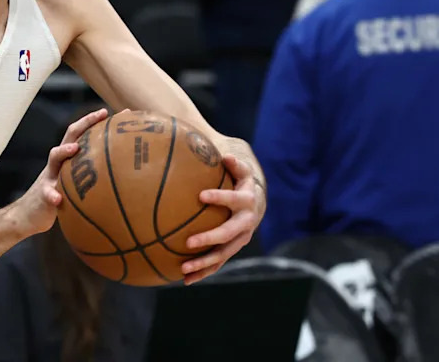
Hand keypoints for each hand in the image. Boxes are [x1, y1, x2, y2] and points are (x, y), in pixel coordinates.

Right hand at [8, 108, 109, 237]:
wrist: (27, 215)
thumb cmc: (58, 199)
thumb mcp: (73, 185)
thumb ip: (89, 178)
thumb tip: (119, 177)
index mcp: (68, 160)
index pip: (81, 134)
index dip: (93, 121)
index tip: (109, 112)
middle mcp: (58, 163)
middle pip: (70, 137)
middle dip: (85, 123)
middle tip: (101, 114)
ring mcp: (49, 177)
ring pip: (54, 158)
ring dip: (64, 151)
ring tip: (75, 149)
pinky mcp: (42, 195)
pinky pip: (47, 193)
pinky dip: (52, 194)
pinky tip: (58, 199)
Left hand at [181, 154, 266, 284]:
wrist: (256, 202)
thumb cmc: (240, 181)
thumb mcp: (241, 170)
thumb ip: (234, 164)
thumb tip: (226, 157)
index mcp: (247, 201)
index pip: (234, 199)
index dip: (219, 197)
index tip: (201, 195)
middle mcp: (246, 223)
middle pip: (228, 234)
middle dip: (209, 239)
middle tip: (188, 242)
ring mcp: (240, 239)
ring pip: (222, 254)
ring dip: (203, 263)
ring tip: (183, 269)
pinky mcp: (232, 250)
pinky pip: (217, 263)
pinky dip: (203, 273)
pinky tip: (185, 280)